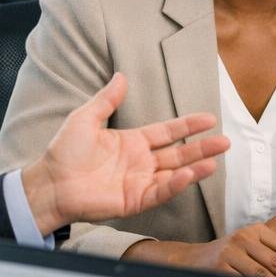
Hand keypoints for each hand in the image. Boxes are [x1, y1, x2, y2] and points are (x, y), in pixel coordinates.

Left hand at [22, 73, 229, 235]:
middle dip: (202, 148)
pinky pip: (160, 192)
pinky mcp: (135, 200)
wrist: (50, 183)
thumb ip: (106, 99)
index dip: (188, 126)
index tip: (209, 118)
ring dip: (196, 167)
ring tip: (216, 160)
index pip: (168, 132)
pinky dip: (176, 185)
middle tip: (225, 141)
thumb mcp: (85, 118)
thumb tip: (121, 75)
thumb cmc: (64, 152)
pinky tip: (190, 175)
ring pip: (175, 174)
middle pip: (179, 154)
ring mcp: (140, 182)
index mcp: (132, 142)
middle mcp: (141, 162)